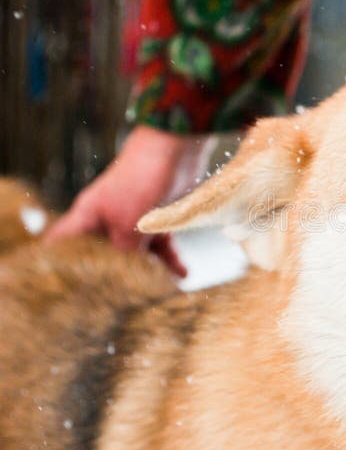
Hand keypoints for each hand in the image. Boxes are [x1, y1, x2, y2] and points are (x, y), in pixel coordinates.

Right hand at [45, 125, 215, 275]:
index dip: (57, 265)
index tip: (64, 288)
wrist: (174, 148)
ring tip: (160, 290)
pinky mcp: (155, 215)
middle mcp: (105, 219)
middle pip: (102, 255)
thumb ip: (125, 255)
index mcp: (86, 217)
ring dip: (149, 271)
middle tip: (121, 300)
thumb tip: (129, 279)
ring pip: (135, 253)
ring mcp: (131, 217)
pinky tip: (183, 274)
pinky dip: (170, 258)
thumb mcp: (128, 227)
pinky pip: (159, 244)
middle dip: (112, 277)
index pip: (60, 244)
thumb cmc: (142, 181)